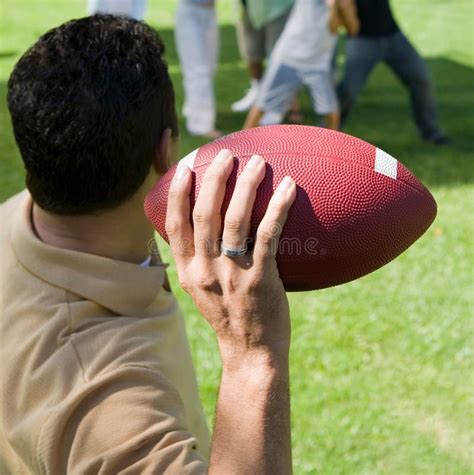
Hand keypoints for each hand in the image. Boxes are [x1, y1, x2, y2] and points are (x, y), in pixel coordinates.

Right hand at [165, 149, 296, 364]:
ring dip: (246, 186)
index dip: (178, 193)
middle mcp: (204, 270)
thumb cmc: (230, 316)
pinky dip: (278, 207)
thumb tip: (210, 229)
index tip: (187, 167)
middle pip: (204, 214)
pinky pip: (267, 234)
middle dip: (214, 178)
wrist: (251, 352)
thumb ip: (201, 261)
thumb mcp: (203, 290)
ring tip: (257, 162)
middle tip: (227, 154)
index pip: (174, 225)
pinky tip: (289, 187)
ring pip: (235, 219)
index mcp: (188, 271)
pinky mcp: (260, 278)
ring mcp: (231, 274)